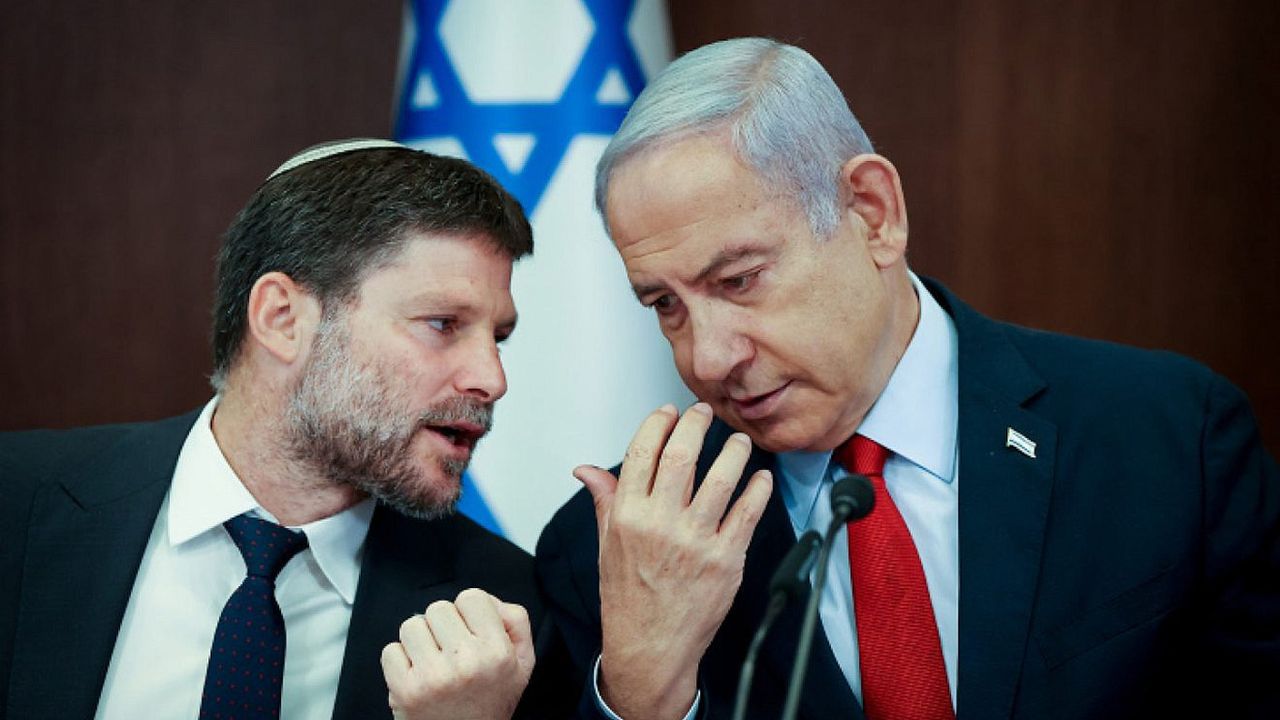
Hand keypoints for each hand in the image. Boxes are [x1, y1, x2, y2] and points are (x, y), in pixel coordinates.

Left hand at [380, 588, 534, 719]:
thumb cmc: (490, 703)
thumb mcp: (522, 662)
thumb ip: (516, 621)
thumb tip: (489, 601)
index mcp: (497, 652)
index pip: (472, 597)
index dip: (468, 612)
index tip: (468, 630)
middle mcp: (467, 662)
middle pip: (438, 608)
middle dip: (442, 627)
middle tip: (450, 651)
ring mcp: (434, 677)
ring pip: (412, 625)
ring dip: (419, 641)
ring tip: (433, 663)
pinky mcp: (406, 690)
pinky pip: (390, 651)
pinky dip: (400, 661)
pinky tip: (418, 676)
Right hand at [577, 403, 772, 719]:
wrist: (650, 648)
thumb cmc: (629, 600)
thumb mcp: (606, 546)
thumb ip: (604, 501)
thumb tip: (587, 470)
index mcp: (628, 516)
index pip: (642, 452)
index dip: (659, 423)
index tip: (670, 413)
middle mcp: (660, 524)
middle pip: (682, 455)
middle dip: (697, 424)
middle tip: (707, 414)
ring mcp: (696, 542)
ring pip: (722, 478)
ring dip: (734, 451)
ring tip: (739, 443)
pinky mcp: (726, 560)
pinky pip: (748, 512)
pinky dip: (758, 489)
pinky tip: (760, 478)